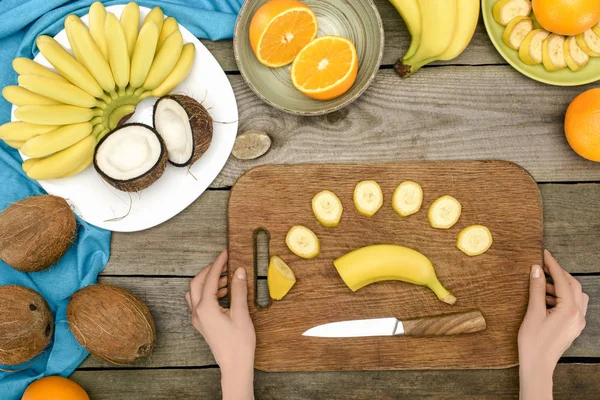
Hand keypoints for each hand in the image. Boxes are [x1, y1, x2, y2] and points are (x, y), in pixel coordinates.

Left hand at [186, 250, 255, 399]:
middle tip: (224, 263)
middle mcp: (198, 312)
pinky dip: (210, 292)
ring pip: (196, 293)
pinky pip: (200, 302)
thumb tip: (238, 271)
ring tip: (227, 278)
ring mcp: (198, 319)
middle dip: (210, 271)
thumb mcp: (241, 313)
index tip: (225, 254)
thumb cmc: (238, 343)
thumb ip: (238, 290)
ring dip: (209, 282)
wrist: (235, 365)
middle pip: (197, 283)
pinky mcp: (203, 324)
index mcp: (205, 308)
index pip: (210, 278)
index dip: (218, 264)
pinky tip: (225, 293)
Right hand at [518, 250, 588, 399]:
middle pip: (573, 286)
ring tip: (540, 284)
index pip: (562, 280)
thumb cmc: (533, 342)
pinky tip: (546, 299)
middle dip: (558, 274)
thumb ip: (536, 289)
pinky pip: (572, 306)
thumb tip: (536, 269)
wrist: (538, 366)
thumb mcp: (533, 312)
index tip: (544, 254)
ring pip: (575, 295)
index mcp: (569, 309)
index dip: (553, 265)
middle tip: (542, 266)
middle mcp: (577, 315)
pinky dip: (561, 297)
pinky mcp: (572, 327)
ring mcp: (577, 322)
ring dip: (559, 286)